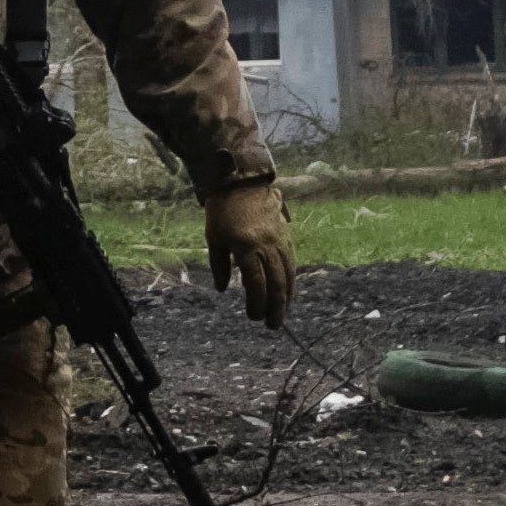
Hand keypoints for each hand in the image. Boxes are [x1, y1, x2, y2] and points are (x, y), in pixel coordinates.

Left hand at [203, 181, 293, 327]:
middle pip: (276, 282)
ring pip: (288, 273)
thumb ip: (219, 266)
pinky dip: (290, 279)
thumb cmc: (222, 210)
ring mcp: (278, 239)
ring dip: (286, 297)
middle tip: (273, 325)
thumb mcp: (214, 238)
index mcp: (245, 247)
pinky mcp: (285, 234)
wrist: (241, 180)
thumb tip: (223, 289)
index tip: (254, 317)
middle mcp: (265, 245)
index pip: (255, 283)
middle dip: (275, 307)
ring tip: (283, 313)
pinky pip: (291, 261)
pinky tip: (288, 291)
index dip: (256, 303)